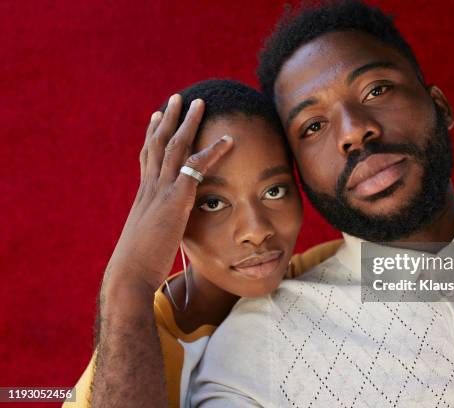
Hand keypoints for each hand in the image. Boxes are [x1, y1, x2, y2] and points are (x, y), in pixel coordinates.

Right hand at [103, 94, 232, 292]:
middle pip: (158, 143)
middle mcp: (150, 187)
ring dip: (187, 122)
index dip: (152, 136)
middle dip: (168, 119)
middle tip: (176, 98)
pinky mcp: (175, 200)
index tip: (157, 118)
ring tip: (198, 102)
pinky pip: (196, 167)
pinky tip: (227, 140)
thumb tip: (163, 232)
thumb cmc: (139, 264)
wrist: (130, 273)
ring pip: (174, 146)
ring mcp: (161, 191)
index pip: (147, 158)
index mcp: (144, 196)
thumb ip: (158, 228)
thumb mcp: (149, 240)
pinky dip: (213, 151)